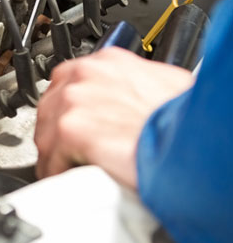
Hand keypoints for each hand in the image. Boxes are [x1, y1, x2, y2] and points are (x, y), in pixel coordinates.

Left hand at [34, 48, 193, 186]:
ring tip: (66, 169)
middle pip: (51, 105)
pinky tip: (68, 180)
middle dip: (56, 132)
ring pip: (46, 131)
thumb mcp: (165, 87)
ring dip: (54, 154)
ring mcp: (76, 100)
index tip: (72, 123)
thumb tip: (135, 101)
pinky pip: (50, 156)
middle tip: (66, 152)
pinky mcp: (71, 128)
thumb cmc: (187, 121)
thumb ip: (136, 87)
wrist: (196, 144)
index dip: (69, 108)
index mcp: (110, 62)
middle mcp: (88, 75)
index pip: (69, 81)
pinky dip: (57, 172)